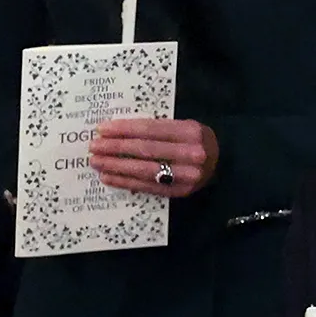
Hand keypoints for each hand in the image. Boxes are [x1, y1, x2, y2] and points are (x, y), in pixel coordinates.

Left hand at [89, 118, 218, 196]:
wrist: (222, 161)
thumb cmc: (194, 139)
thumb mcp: (183, 124)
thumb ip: (157, 126)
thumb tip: (118, 129)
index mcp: (189, 131)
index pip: (150, 130)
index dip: (124, 129)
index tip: (102, 129)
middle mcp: (190, 154)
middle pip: (145, 150)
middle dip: (115, 148)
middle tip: (94, 146)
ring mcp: (186, 176)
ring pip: (144, 170)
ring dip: (116, 166)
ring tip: (96, 162)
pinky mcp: (179, 192)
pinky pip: (147, 186)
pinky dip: (125, 182)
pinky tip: (109, 177)